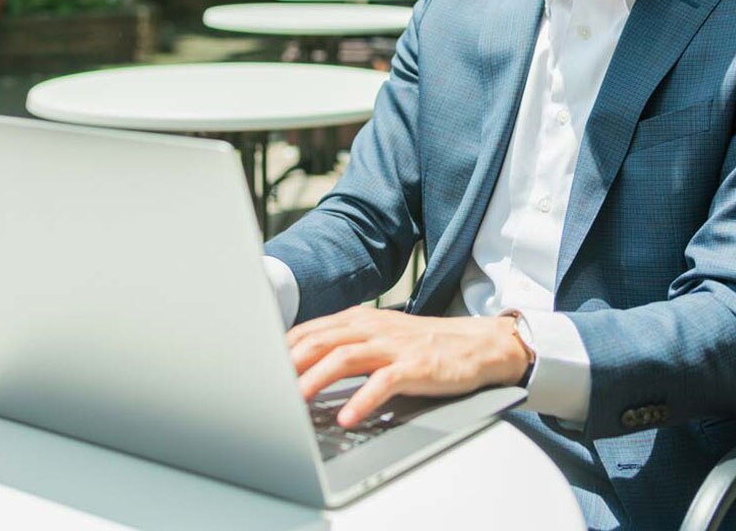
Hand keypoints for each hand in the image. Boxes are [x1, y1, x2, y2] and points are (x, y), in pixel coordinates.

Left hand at [287, 307, 529, 428]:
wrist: (474, 344)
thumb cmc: (422, 345)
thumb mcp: (380, 336)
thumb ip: (345, 343)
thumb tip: (302, 361)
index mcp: (360, 319)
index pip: (310, 330)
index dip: (282, 348)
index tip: (260, 368)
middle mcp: (372, 327)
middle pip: (320, 340)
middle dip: (289, 363)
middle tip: (266, 385)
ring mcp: (393, 346)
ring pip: (344, 357)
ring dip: (315, 379)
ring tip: (294, 401)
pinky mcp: (415, 366)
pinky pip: (383, 383)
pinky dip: (362, 400)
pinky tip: (348, 417)